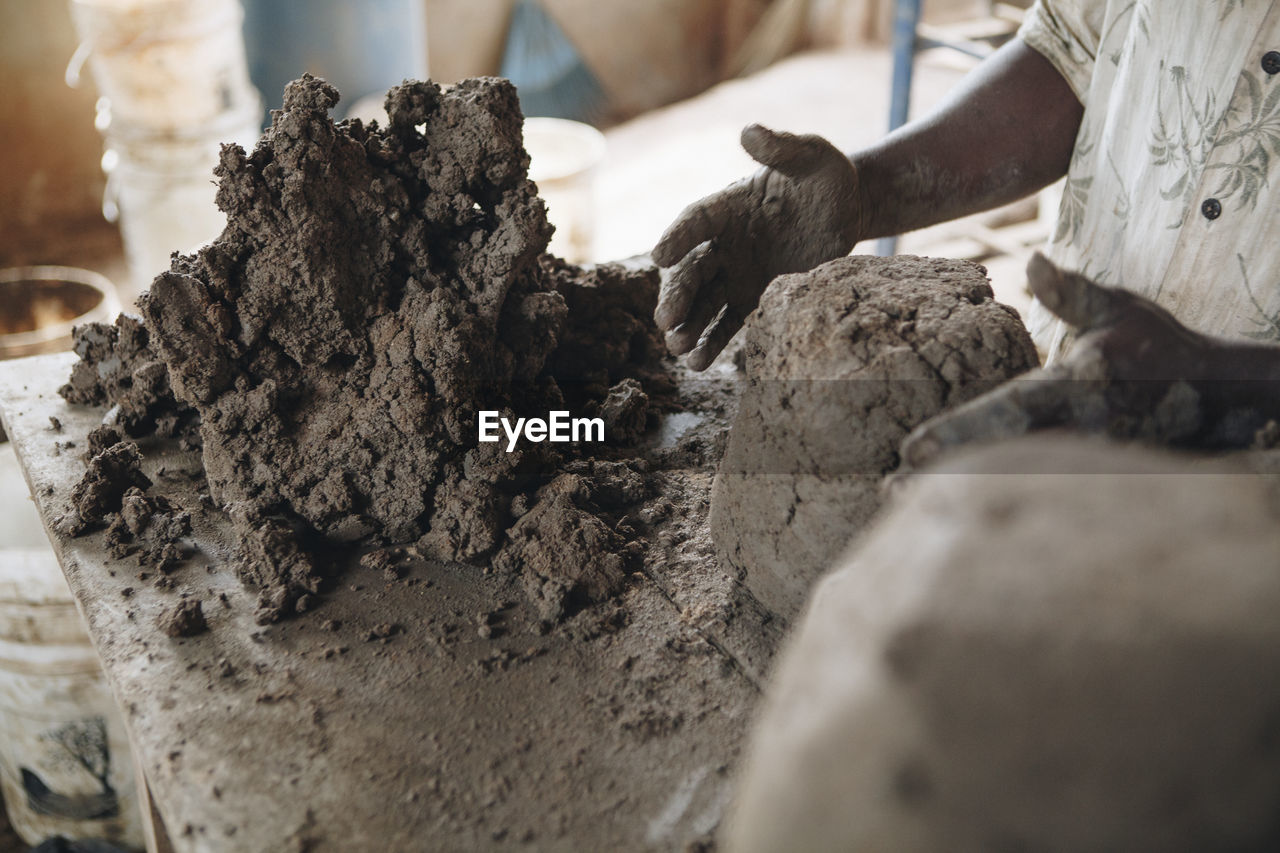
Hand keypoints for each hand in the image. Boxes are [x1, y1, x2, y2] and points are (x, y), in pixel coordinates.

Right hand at [652, 125, 860, 369]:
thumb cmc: (826, 176)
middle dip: (677, 295)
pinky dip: (712, 342)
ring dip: (688, 326)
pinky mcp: (754, 297)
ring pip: (704, 302)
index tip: (659, 257)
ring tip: (678, 348)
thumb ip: (781, 147)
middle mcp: (724, 242)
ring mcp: (736, 272)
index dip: (676, 238)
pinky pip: (728, 323)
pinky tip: (697, 363)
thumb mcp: (811, 155)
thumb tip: (749, 130)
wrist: (850, 210)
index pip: (695, 222)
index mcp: (729, 205)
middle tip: (666, 320)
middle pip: (692, 270)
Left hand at [899, 252, 1279, 468]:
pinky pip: (1034, 493)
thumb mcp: (1118, 309)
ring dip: (959, 493)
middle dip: (943, 472)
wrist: (1222, 396)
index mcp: (1073, 387)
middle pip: (995, 457)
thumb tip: (1032, 260)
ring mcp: (1083, 461)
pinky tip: (953, 514)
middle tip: (890, 488)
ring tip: (902, 504)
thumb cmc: (1160, 346)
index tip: (911, 445)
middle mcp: (1074, 430)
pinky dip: (993, 504)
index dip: (956, 430)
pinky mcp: (1091, 478)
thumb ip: (1071, 292)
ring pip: (1010, 483)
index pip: (1002, 411)